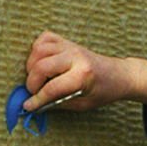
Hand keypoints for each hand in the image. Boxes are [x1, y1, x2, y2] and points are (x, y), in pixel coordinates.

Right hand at [21, 31, 146, 112]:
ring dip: (31, 65)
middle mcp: (75, 57)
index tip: (28, 106)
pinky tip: (40, 61)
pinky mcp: (67, 41)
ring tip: (37, 77)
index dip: (37, 99)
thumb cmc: (102, 91)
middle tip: (35, 92)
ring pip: (39, 50)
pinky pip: (44, 38)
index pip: (52, 88)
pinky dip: (37, 49)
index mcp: (82, 75)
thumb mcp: (83, 104)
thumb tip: (36, 104)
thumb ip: (58, 103)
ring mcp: (71, 46)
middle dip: (32, 82)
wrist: (118, 74)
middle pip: (41, 66)